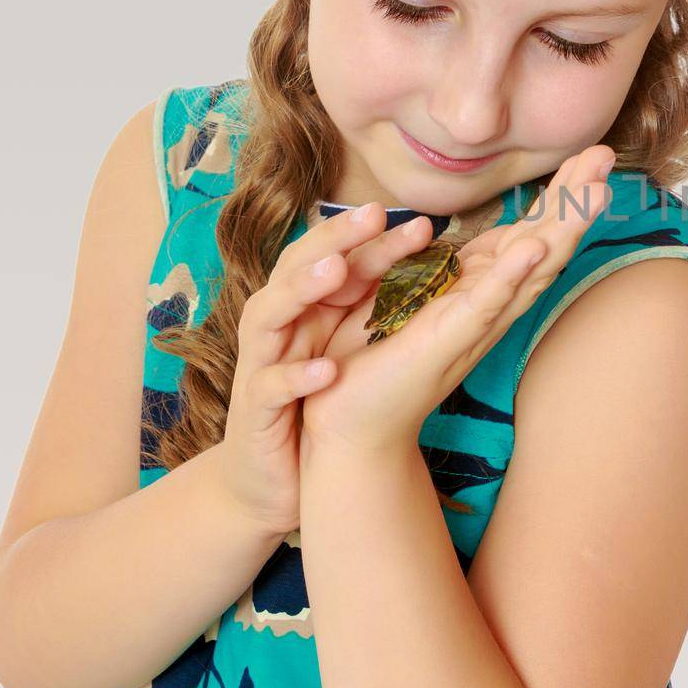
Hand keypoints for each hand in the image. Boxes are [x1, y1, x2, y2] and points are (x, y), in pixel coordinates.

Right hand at [216, 201, 450, 534]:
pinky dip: (295, 376)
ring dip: (301, 289)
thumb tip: (432, 256)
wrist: (278, 471)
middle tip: (373, 216)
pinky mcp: (255, 407)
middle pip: (298, 267)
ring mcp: (262, 361)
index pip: (335, 256)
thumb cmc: (317, 396)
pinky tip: (326, 370)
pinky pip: (270, 384)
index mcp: (307, 305)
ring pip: (268, 312)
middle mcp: (279, 322)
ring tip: (336, 272)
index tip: (420, 223)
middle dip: (333, 239)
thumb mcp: (348, 342)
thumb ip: (374, 298)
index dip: (371, 237)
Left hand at [298, 145, 615, 455]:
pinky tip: (534, 247)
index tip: (588, 156)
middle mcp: (489, 304)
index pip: (530, 231)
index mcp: (478, 286)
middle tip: (607, 155)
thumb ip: (427, 261)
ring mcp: (475, 322)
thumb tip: (437, 229)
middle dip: (575, 198)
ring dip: (563, 228)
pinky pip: (486, 303)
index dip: (559, 194)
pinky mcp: (450, 340)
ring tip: (595, 191)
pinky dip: (512, 274)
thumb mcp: (400, 290)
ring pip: (532, 268)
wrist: (346, 420)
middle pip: (546, 242)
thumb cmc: (370, 356)